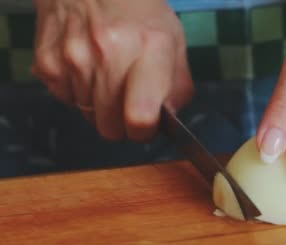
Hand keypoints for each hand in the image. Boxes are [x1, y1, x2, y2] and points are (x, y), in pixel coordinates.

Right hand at [32, 0, 193, 141]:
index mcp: (150, 48)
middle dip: (121, 123)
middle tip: (128, 103)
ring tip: (108, 76)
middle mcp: (109, 53)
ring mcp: (74, 57)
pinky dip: (77, 91)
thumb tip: (169, 120)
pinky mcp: (48, 61)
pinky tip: (87, 67)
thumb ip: (178, 85)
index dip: (144, 131)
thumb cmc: (138, 12)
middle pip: (110, 126)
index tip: (146, 125)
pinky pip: (65, 99)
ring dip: (99, 106)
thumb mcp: (174, 40)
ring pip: (87, 115)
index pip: (140, 116)